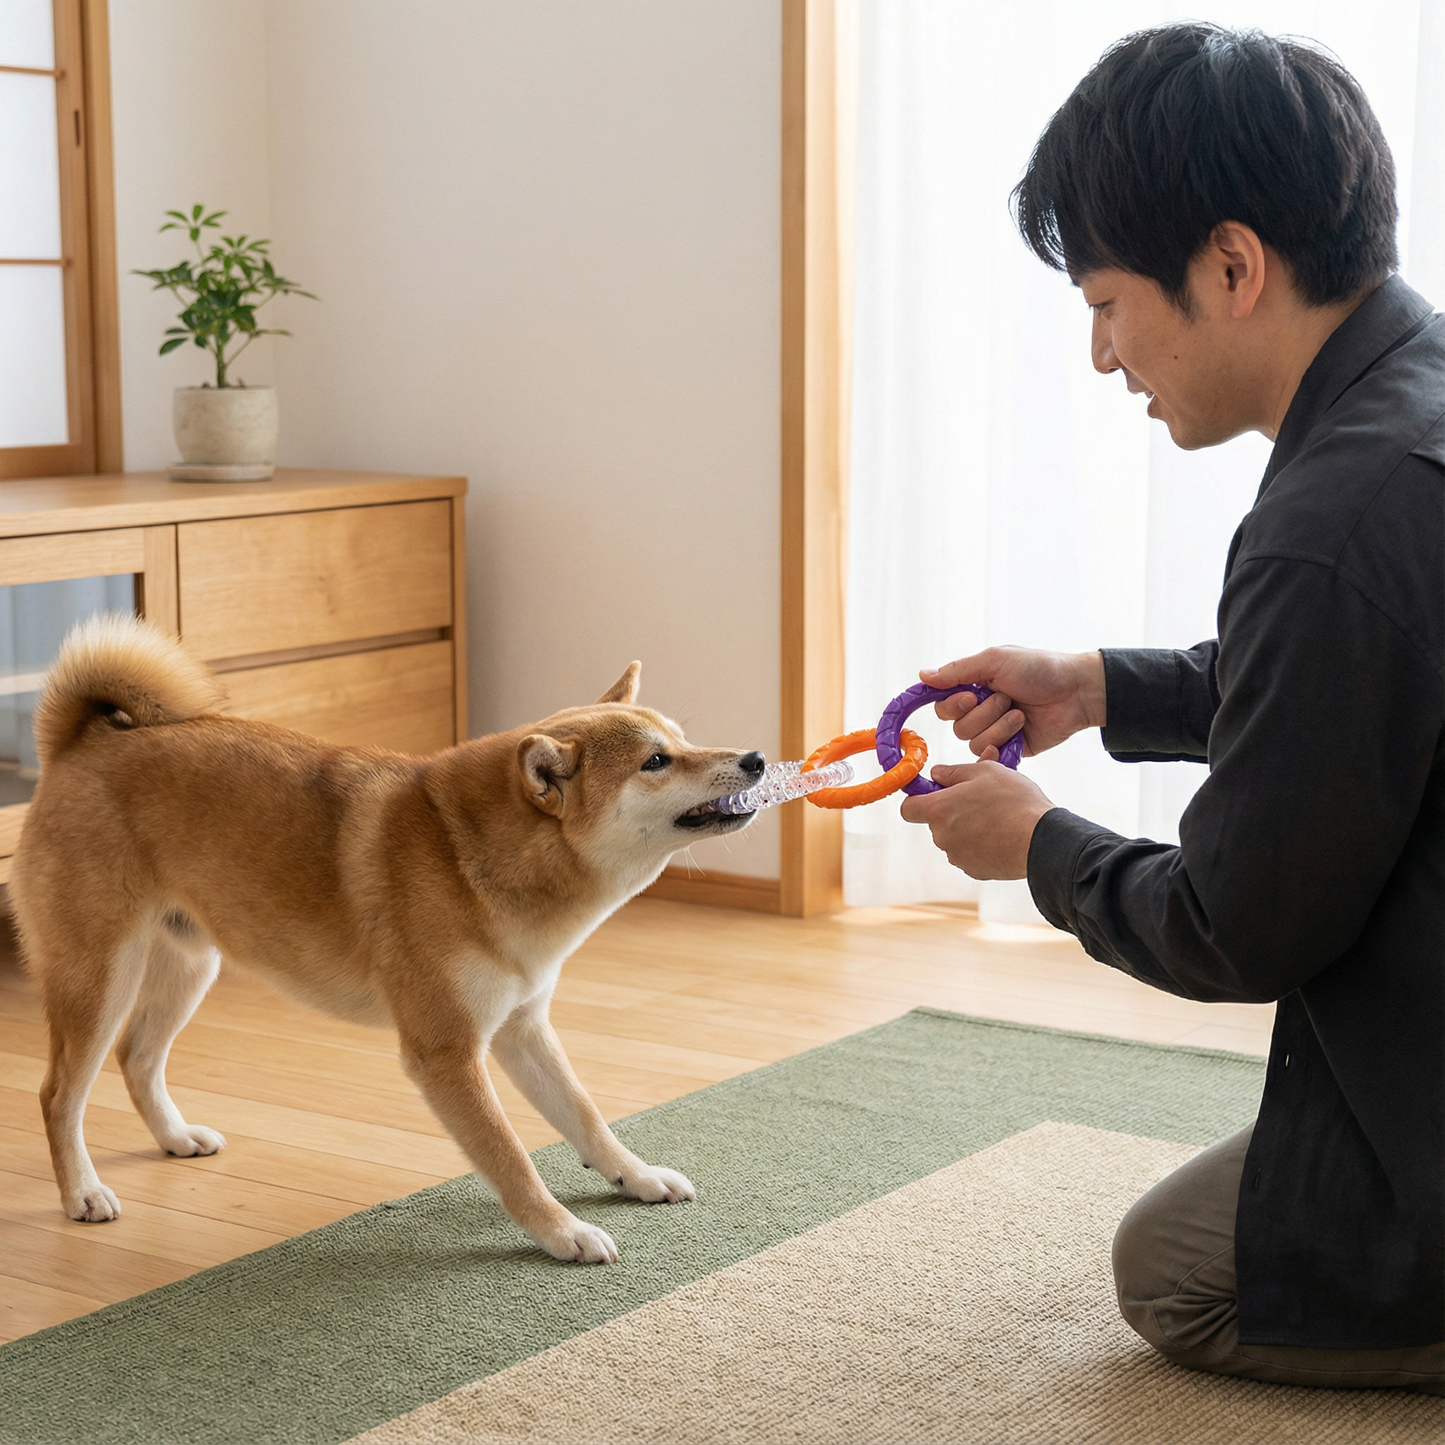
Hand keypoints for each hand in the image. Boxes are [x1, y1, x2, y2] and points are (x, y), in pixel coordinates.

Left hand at [899, 761, 1055, 879]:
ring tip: (997, 817)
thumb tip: (937, 774)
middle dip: (952, 810)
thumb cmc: (1014, 801)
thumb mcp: (986, 771)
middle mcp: (942, 836)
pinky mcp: (974, 870)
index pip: (908, 809)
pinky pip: (970, 853)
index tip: (934, 792)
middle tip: (979, 798)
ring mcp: (957, 856)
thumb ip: (954, 772)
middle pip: (936, 821)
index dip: (918, 799)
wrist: (1042, 839)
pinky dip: (981, 845)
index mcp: (938, 810)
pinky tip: (1002, 835)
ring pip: (955, 837)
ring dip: (968, 827)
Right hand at [920, 647, 1105, 760]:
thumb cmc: (1040, 669)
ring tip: (1021, 713)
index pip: (944, 704)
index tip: (970, 696)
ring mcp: (995, 730)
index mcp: (975, 687)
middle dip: (982, 713)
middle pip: (957, 725)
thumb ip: (957, 671)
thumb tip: (922, 676)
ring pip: (973, 741)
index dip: (953, 704)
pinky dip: (1000, 744)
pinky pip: (989, 755)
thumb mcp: (995, 661)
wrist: (1076, 692)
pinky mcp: (1010, 748)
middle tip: (1006, 698)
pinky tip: (1017, 733)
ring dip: (998, 725)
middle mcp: (981, 710)